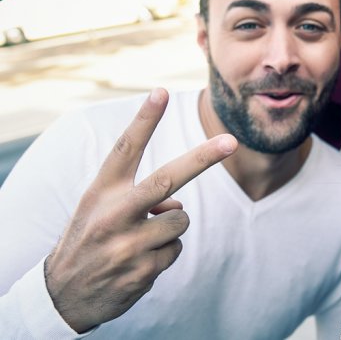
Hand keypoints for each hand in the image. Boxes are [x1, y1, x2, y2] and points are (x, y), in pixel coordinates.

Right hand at [43, 89, 236, 331]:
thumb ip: (137, 196)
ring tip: (138, 242)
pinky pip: (175, 250)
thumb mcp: (98, 210)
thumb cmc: (89, 239)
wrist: (62, 296)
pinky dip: (163, 255)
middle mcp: (114, 214)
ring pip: (181, 221)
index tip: (161, 91)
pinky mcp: (142, 270)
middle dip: (203, 157)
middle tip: (231, 140)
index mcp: (101, 192)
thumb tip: (176, 206)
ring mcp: (128, 244)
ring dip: (169, 230)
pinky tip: (136, 264)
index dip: (144, 120)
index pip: (125, 149)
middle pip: (168, 178)